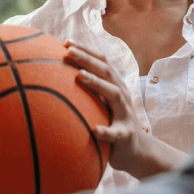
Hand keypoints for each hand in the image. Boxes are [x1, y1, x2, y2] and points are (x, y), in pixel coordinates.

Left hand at [64, 41, 186, 179]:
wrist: (137, 151)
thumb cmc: (112, 123)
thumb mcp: (101, 104)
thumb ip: (87, 91)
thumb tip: (56, 80)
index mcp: (114, 86)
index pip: (101, 63)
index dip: (86, 50)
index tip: (66, 42)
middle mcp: (121, 95)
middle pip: (106, 72)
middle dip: (87, 59)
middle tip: (68, 51)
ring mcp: (125, 114)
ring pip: (113, 95)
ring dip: (97, 84)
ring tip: (79, 76)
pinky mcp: (126, 135)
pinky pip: (116, 133)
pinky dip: (106, 132)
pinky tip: (94, 131)